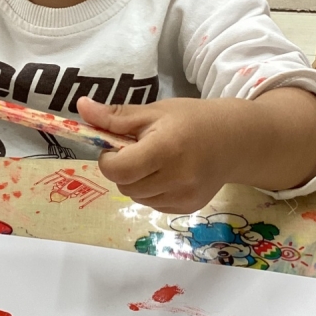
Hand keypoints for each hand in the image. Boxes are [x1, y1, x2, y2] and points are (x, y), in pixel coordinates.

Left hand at [78, 96, 229, 213]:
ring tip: (156, 161)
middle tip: (139, 150)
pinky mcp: (188, 208)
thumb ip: (115, 116)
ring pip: (137, 197)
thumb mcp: (153, 112)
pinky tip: (168, 174)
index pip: (118, 170)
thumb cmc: (191, 120)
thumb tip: (80, 107)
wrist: (235, 140)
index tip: (117, 146)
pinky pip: (153, 204)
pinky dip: (152, 191)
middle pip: (125, 185)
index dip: (109, 159)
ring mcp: (184, 197)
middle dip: (123, 169)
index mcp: (165, 149)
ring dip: (137, 181)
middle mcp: (177, 178)